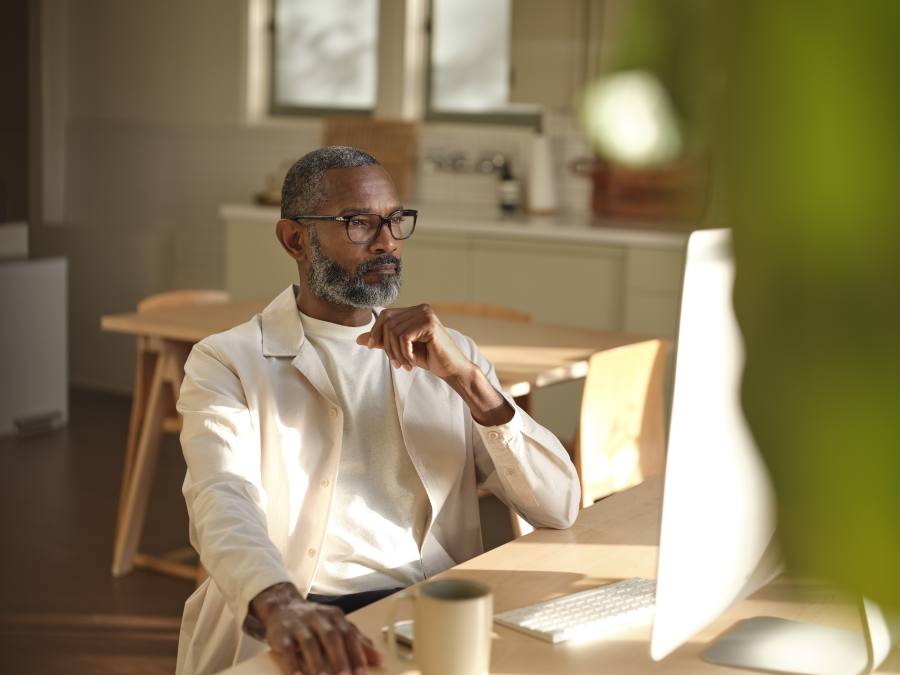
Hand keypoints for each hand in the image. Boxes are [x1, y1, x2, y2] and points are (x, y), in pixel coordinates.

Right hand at [251, 582, 382, 674]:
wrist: (283, 606)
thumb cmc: (315, 621)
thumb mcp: (338, 626)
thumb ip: (358, 642)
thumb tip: (380, 659)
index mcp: (334, 616)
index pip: (348, 634)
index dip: (355, 654)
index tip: (361, 673)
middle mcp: (317, 617)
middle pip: (330, 636)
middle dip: (339, 658)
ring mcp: (298, 624)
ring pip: (309, 642)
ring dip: (317, 662)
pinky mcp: (281, 634)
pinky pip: (288, 649)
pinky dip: (293, 664)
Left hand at [357, 305, 514, 425]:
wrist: (451, 368)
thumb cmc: (430, 358)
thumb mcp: (402, 349)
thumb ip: (383, 341)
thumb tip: (359, 339)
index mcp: (414, 311)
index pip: (386, 315)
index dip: (375, 331)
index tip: (371, 347)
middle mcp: (420, 308)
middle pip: (388, 323)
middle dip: (387, 346)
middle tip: (396, 363)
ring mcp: (426, 314)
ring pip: (394, 332)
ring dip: (397, 353)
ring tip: (405, 365)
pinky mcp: (429, 324)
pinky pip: (404, 337)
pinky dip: (405, 352)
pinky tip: (413, 361)